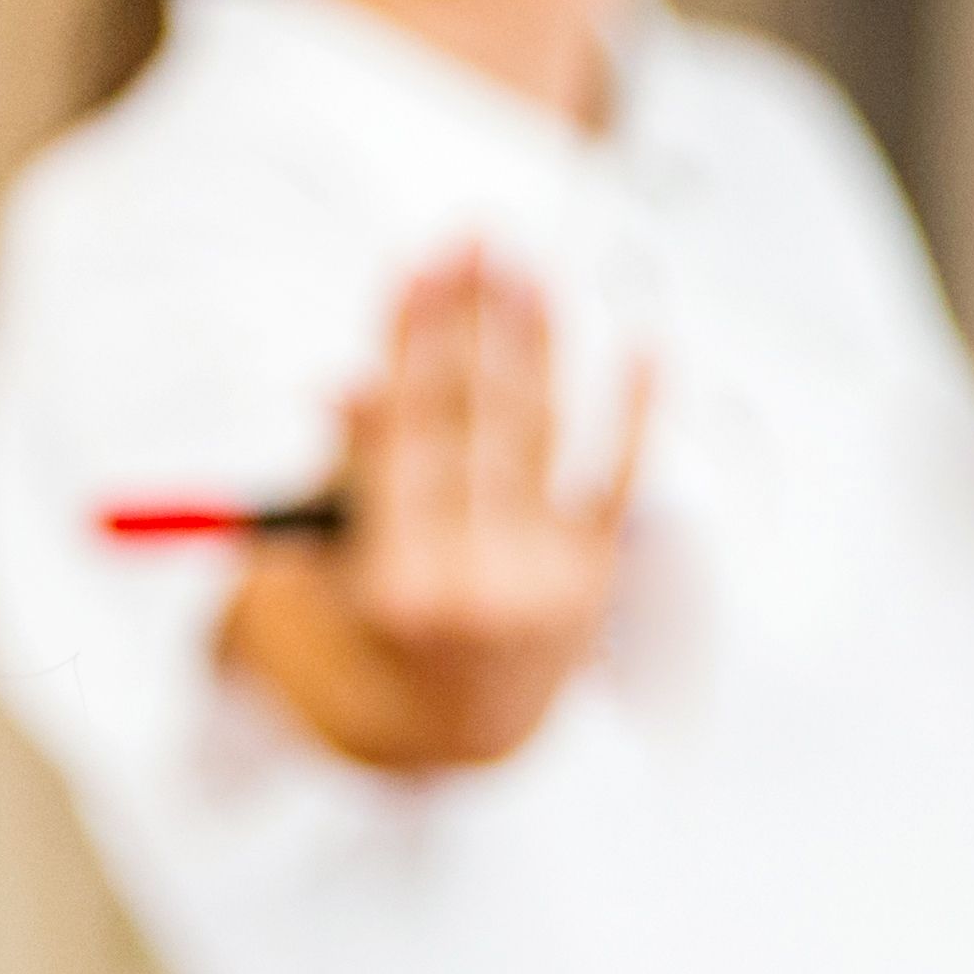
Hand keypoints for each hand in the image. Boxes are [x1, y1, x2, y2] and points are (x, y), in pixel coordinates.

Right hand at [232, 244, 652, 774]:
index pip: (400, 439)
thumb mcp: (329, 565)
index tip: (418, 265)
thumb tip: (352, 384)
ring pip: (536, 444)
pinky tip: (644, 349)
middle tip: (477, 241)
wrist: (452, 732)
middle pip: (468, 428)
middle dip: (470, 327)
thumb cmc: (373, 629)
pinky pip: (619, 487)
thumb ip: (346, 474)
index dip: (410, 346)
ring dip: (535, 349)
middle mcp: (473, 590)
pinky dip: (635, 417)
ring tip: (529, 273)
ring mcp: (543, 588)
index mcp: (393, 589)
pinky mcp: (597, 585)